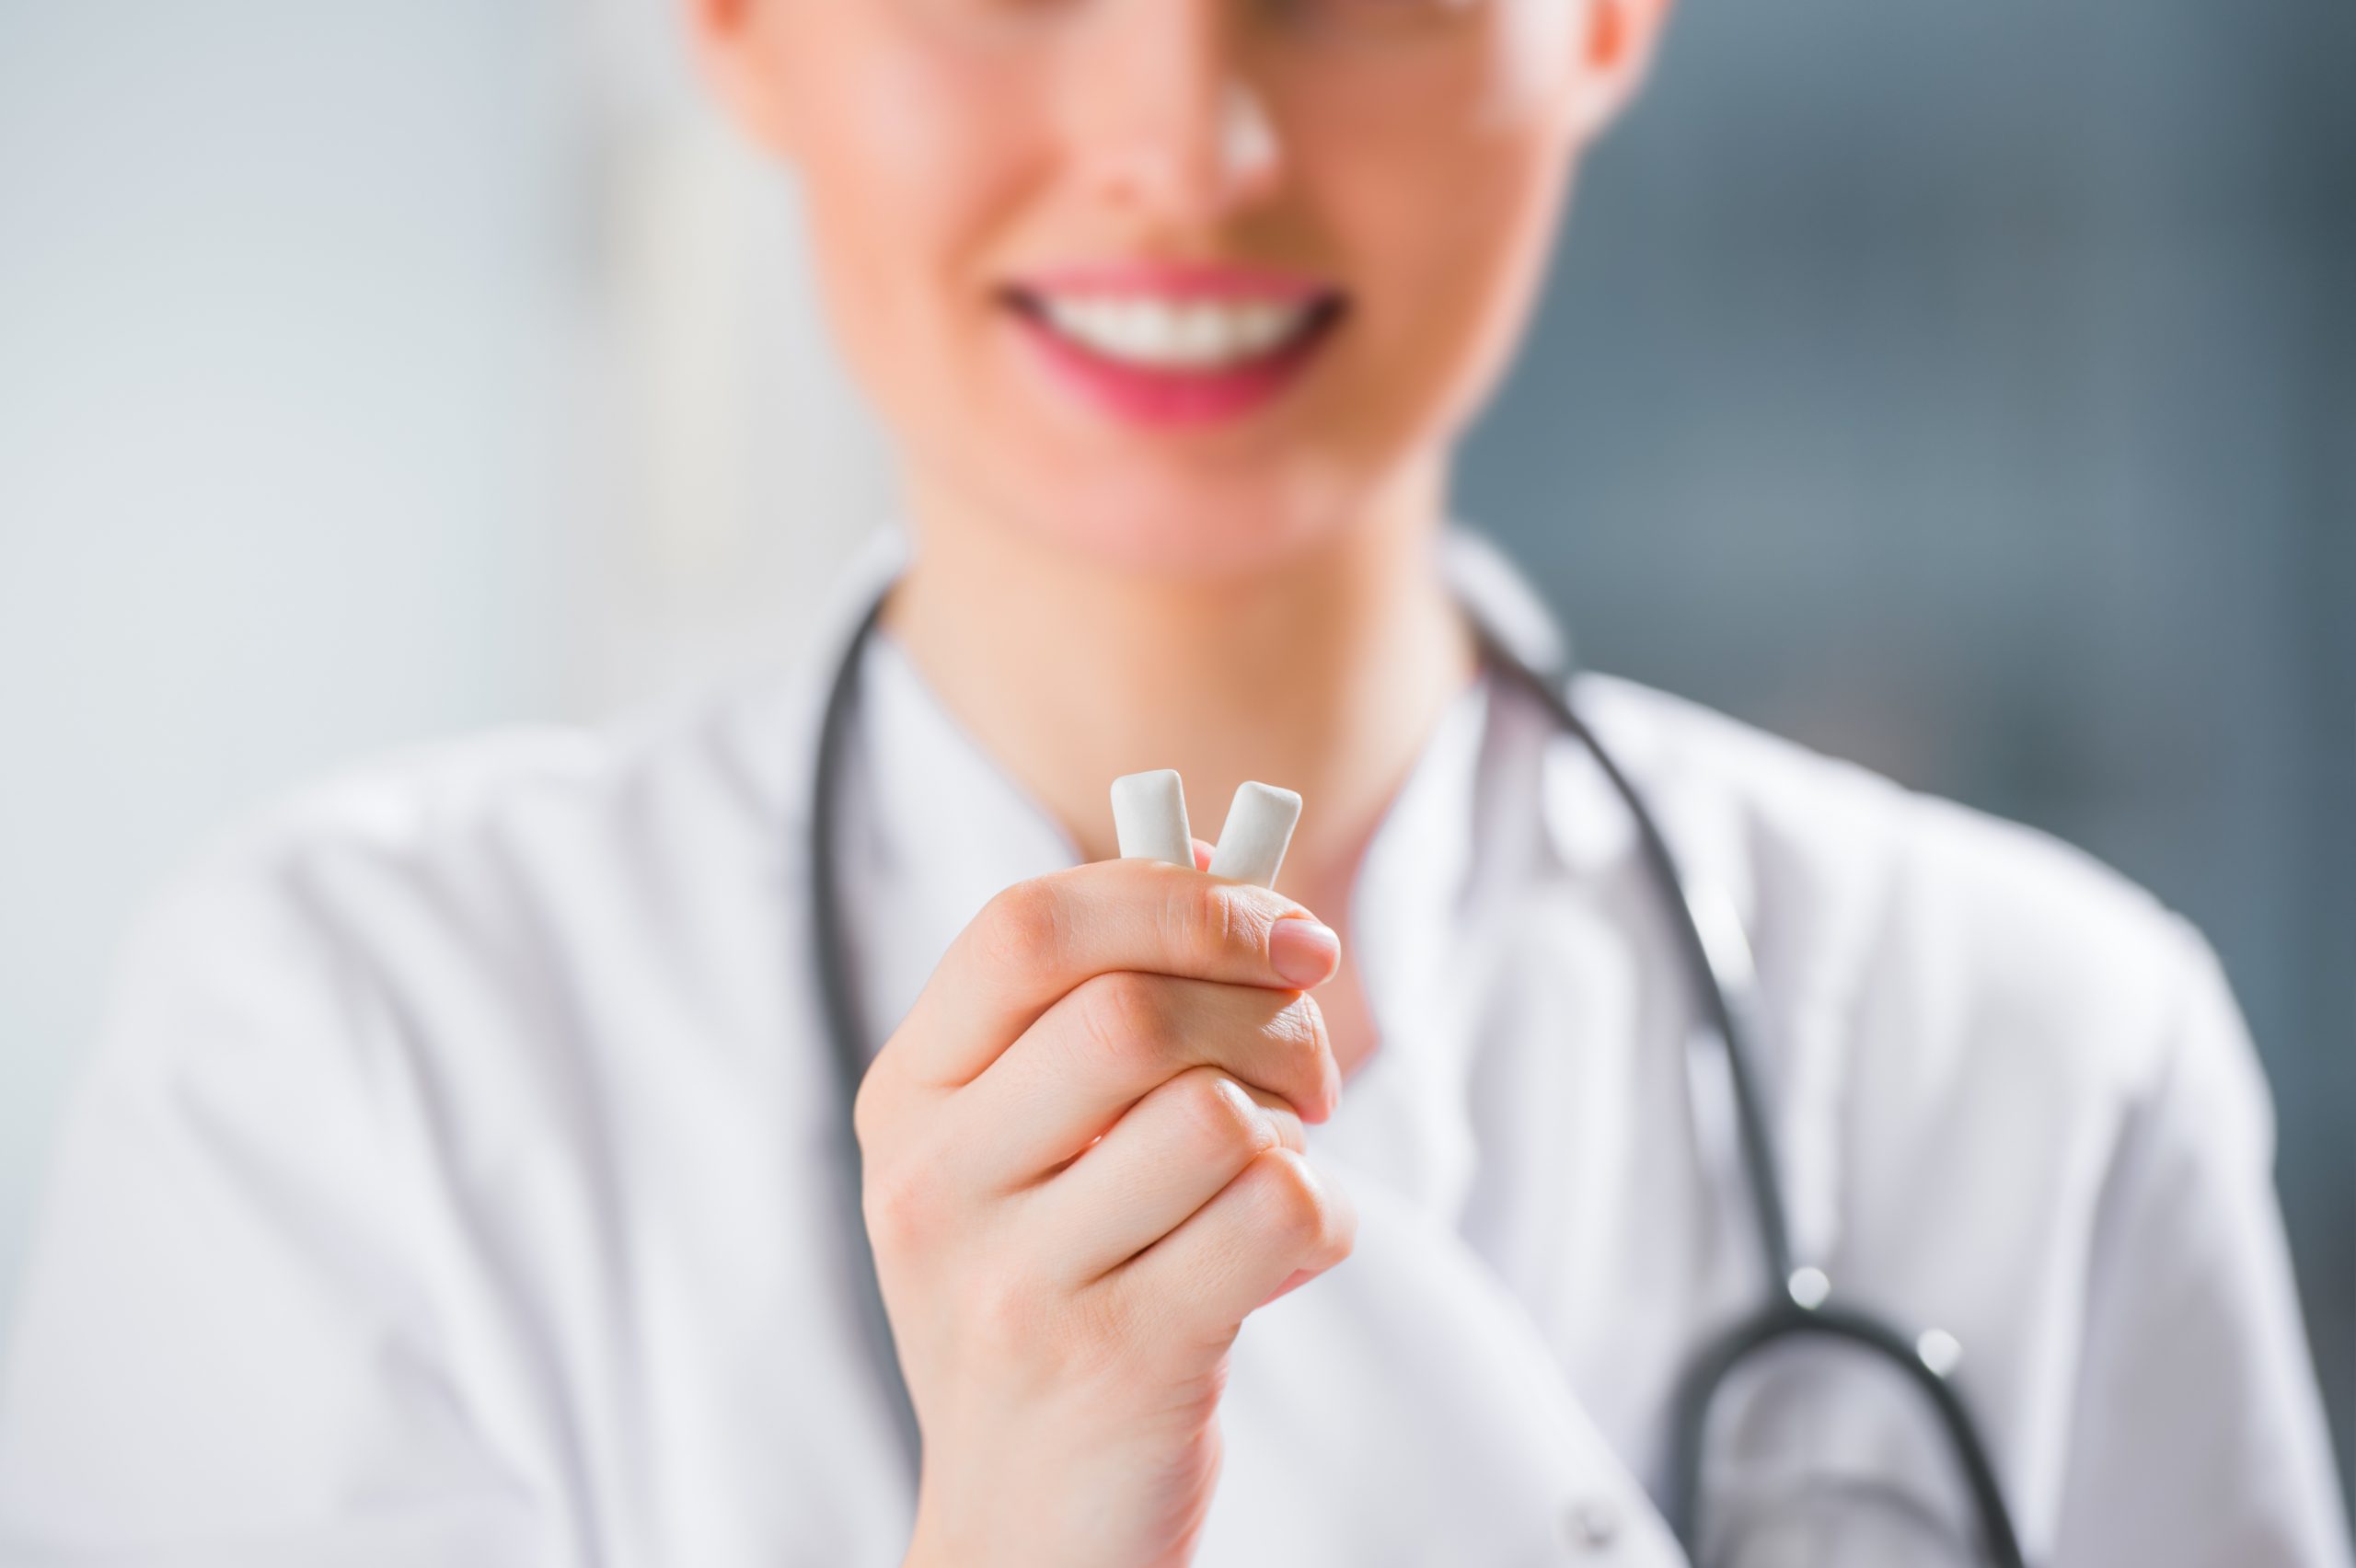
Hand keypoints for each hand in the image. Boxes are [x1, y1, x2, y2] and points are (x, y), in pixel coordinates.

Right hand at [856, 851, 1356, 1567]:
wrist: (1026, 1534)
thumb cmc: (1051, 1304)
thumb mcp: (1022, 1155)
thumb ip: (1092, 1011)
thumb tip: (1217, 856)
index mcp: (905, 1101)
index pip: (1026, 929)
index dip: (1173, 896)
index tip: (1278, 926)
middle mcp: (932, 1185)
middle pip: (1131, 1012)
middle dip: (1266, 1013)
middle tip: (1310, 1062)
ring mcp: (1012, 1283)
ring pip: (1213, 1117)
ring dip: (1293, 1127)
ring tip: (1279, 1167)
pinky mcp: (1114, 1363)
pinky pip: (1272, 1216)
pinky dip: (1320, 1218)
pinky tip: (1285, 1254)